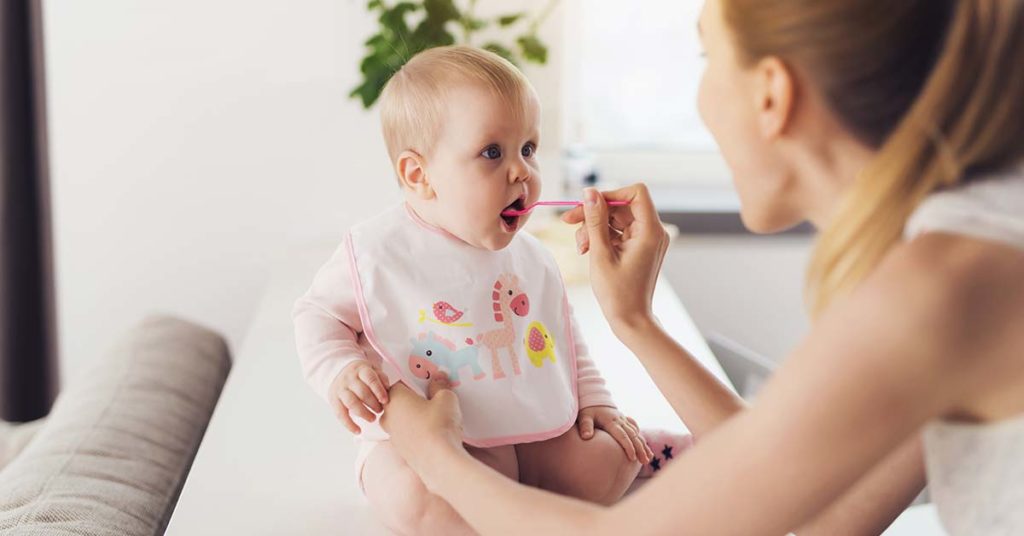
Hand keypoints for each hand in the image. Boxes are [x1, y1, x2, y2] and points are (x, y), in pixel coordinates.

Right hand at [328, 360, 389, 433]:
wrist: (338, 371)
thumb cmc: (362, 374)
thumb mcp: (372, 370)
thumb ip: (381, 377)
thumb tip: (388, 389)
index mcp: (361, 370)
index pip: (370, 379)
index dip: (378, 390)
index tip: (385, 400)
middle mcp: (349, 378)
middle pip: (362, 392)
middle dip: (373, 403)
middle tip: (380, 410)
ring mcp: (340, 389)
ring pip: (351, 403)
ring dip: (363, 413)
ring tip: (373, 419)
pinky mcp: (333, 400)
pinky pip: (340, 414)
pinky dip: (349, 424)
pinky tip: (358, 431)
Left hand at [381, 375, 467, 478]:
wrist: (439, 460)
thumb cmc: (439, 424)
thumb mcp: (445, 398)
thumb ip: (440, 385)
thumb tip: (438, 377)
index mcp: (394, 398)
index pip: (397, 382)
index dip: (411, 380)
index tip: (425, 382)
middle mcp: (388, 415)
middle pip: (397, 401)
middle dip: (412, 399)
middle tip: (430, 398)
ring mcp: (392, 434)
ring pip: (401, 419)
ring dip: (413, 416)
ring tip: (433, 417)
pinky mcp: (399, 449)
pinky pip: (406, 434)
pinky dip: (415, 431)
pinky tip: (431, 433)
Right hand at [561, 185, 669, 335]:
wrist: (631, 320)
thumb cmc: (618, 293)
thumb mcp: (601, 254)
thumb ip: (595, 221)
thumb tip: (590, 193)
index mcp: (650, 231)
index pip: (636, 193)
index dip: (611, 194)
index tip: (589, 205)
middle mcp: (652, 231)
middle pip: (621, 206)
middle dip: (594, 213)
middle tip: (568, 222)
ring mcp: (646, 239)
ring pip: (615, 219)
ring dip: (594, 227)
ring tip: (580, 247)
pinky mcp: (638, 247)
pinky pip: (617, 232)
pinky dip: (601, 237)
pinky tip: (586, 250)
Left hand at [578, 405, 652, 463]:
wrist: (594, 397)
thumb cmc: (588, 409)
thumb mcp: (584, 416)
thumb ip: (585, 426)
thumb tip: (586, 436)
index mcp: (611, 421)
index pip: (622, 436)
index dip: (628, 447)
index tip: (632, 458)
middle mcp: (620, 421)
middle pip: (633, 436)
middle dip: (640, 449)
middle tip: (645, 461)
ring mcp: (623, 420)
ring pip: (636, 434)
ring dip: (643, 446)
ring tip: (648, 458)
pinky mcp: (625, 420)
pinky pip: (635, 429)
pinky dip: (641, 438)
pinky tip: (645, 446)